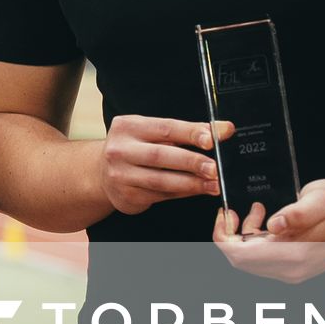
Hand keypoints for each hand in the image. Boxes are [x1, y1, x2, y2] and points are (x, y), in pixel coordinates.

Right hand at [99, 116, 231, 214]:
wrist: (102, 173)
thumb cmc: (135, 148)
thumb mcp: (152, 132)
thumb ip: (186, 132)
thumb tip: (223, 129)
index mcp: (128, 126)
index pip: (164, 128)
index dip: (190, 133)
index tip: (212, 138)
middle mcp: (120, 150)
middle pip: (160, 155)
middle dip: (191, 162)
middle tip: (214, 168)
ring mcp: (120, 175)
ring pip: (161, 180)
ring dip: (191, 183)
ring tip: (213, 183)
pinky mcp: (126, 196)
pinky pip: (160, 195)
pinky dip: (182, 193)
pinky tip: (197, 190)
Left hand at [211, 178, 324, 283]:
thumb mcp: (318, 200)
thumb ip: (297, 213)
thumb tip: (275, 224)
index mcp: (294, 254)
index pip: (240, 256)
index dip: (224, 236)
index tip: (225, 215)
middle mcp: (290, 270)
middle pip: (241, 261)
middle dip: (232, 236)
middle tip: (236, 212)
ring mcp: (291, 272)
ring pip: (249, 260)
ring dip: (245, 236)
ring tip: (256, 210)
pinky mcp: (292, 269)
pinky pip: (261, 260)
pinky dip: (255, 241)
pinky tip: (264, 222)